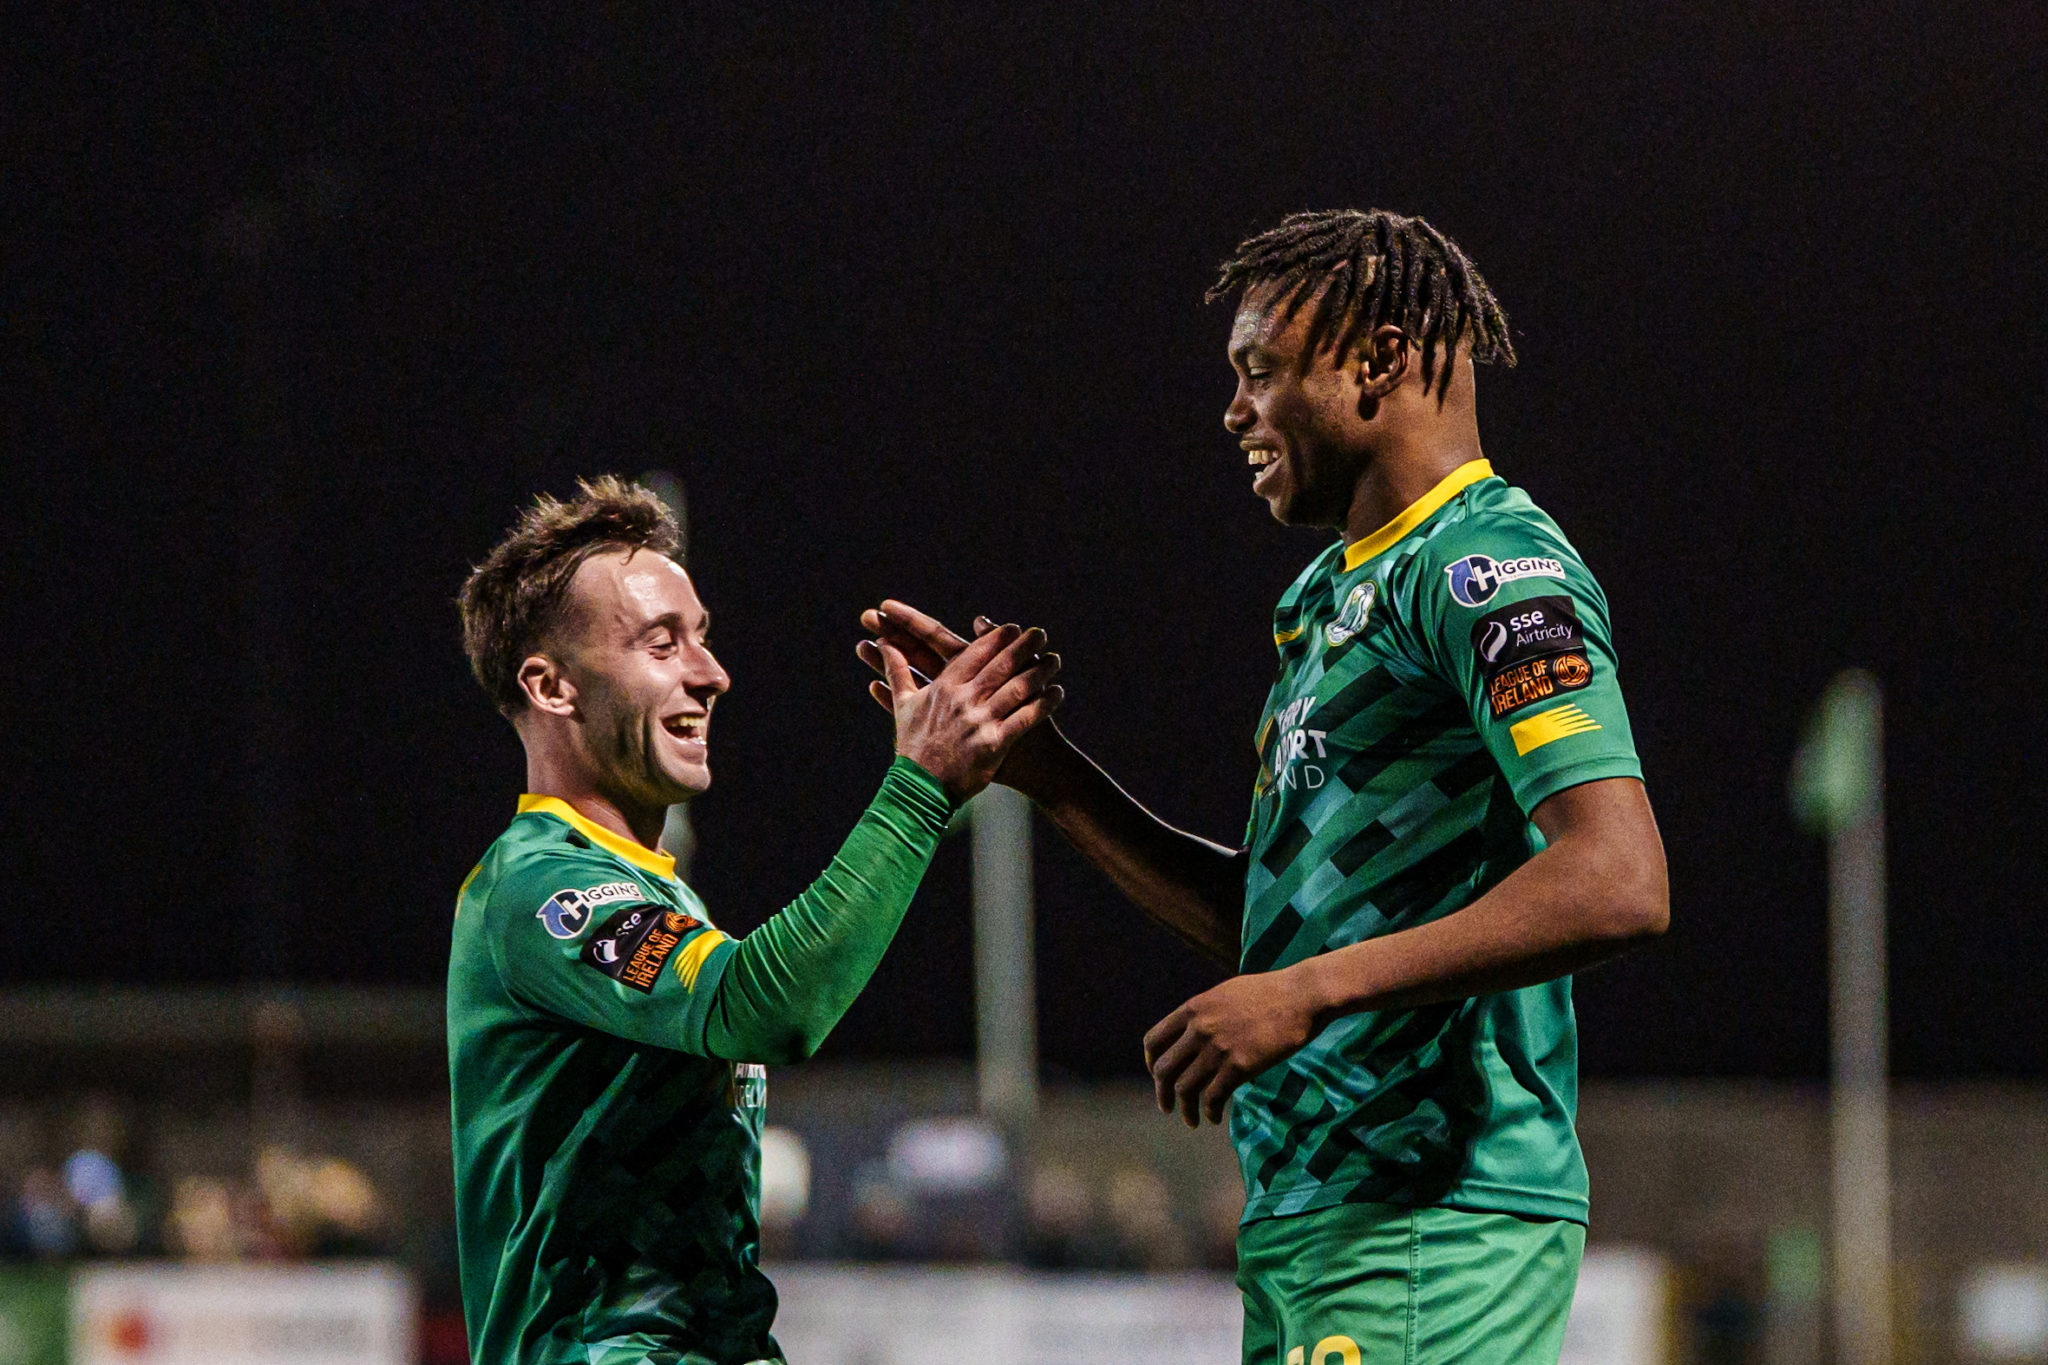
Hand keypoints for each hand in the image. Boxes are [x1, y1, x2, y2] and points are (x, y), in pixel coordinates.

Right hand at [876, 621, 1062, 803]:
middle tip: (1040, 632)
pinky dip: (1044, 704)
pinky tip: (1057, 693)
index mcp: (943, 688)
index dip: (997, 637)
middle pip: (1000, 664)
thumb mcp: (903, 705)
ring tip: (1055, 660)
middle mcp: (963, 701)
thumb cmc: (912, 746)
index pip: (974, 653)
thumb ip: (896, 670)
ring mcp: (980, 722)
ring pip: (1018, 688)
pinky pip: (1026, 718)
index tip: (1013, 627)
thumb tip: (883, 643)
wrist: (921, 790)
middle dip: (1024, 646)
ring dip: (1040, 671)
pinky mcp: (995, 744)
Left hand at [1142, 969, 1318, 1126]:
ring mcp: (1218, 1048)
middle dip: (1162, 1093)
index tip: (1157, 1076)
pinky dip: (1210, 1112)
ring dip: (1185, 1110)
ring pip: (1185, 1089)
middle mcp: (1199, 1029)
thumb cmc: (1268, 993)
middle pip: (1164, 1070)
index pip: (1154, 1040)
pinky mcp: (1240, 1066)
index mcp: (1193, 1009)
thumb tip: (1194, 1033)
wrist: (1301, 996)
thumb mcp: (1225, 994)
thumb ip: (1205, 1014)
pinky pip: (1214, 1097)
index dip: (1151, 1063)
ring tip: (1191, 1121)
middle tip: (1167, 1107)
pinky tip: (1215, 1118)